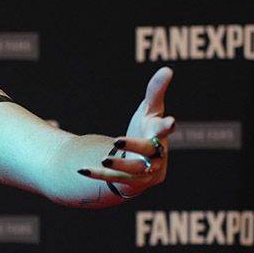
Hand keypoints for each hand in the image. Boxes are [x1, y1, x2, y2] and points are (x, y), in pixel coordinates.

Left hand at [96, 67, 176, 195]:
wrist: (145, 163)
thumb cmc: (147, 130)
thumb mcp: (149, 110)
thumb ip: (155, 91)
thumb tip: (167, 69)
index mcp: (159, 134)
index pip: (165, 129)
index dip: (167, 126)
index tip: (171, 122)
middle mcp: (156, 155)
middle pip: (147, 150)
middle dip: (134, 145)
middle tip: (117, 139)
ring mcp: (146, 171)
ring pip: (133, 169)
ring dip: (118, 164)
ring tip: (104, 158)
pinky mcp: (133, 183)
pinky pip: (114, 179)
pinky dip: (98, 175)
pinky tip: (83, 170)